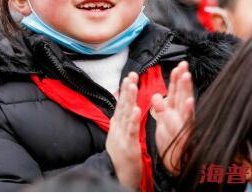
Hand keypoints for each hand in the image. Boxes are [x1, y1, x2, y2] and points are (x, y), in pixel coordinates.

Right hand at [106, 72, 141, 189]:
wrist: (116, 175)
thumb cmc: (120, 157)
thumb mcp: (119, 135)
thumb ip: (121, 120)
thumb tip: (123, 106)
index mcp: (117, 124)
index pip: (121, 103)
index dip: (125, 89)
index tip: (129, 76)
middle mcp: (117, 127)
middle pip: (122, 104)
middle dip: (127, 89)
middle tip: (131, 75)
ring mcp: (121, 135)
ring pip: (125, 114)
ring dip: (129, 99)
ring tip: (132, 86)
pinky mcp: (127, 145)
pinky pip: (131, 130)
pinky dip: (132, 119)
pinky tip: (136, 109)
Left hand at [152, 61, 194, 174]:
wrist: (176, 164)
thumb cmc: (171, 142)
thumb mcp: (164, 124)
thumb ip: (161, 109)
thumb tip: (156, 96)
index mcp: (175, 113)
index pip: (176, 93)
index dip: (177, 79)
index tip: (179, 65)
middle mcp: (182, 117)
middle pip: (183, 95)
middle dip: (183, 80)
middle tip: (184, 66)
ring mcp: (185, 126)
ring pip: (185, 106)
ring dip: (185, 90)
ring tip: (185, 77)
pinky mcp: (186, 135)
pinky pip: (187, 124)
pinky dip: (188, 112)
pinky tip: (189, 102)